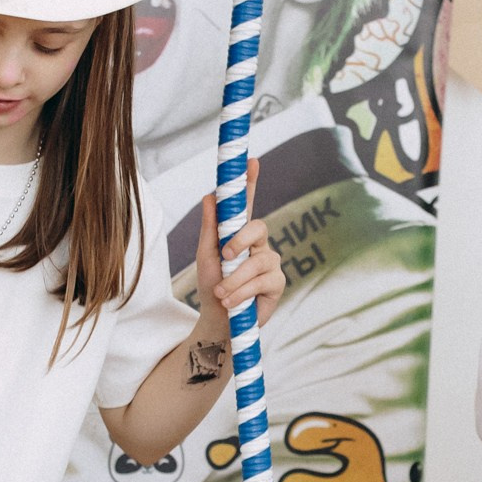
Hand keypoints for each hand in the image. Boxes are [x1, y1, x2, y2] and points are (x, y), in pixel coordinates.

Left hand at [195, 162, 285, 333]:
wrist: (218, 321)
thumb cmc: (212, 287)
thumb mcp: (205, 257)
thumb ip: (210, 228)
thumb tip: (209, 196)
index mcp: (239, 234)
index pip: (247, 203)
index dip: (250, 181)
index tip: (251, 161)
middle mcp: (259, 244)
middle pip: (258, 227)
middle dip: (240, 240)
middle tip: (224, 256)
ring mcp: (270, 263)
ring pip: (257, 260)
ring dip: (234, 279)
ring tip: (221, 293)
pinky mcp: (276, 283)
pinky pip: (262, 281)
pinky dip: (241, 292)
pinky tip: (231, 302)